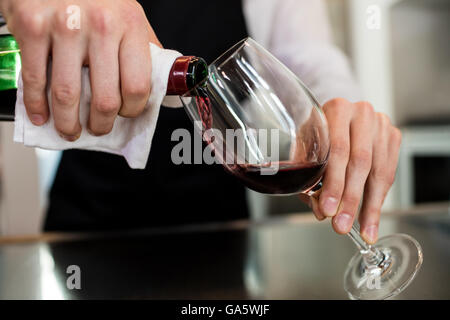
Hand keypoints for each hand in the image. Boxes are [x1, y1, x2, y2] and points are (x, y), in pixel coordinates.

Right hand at [0, 0, 160, 139]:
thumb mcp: (130, 17)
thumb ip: (146, 50)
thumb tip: (164, 86)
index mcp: (130, 26)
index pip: (138, 86)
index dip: (132, 110)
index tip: (125, 114)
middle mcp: (101, 26)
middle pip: (105, 98)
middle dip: (101, 125)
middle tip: (98, 128)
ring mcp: (65, 27)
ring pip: (68, 95)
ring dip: (69, 123)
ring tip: (71, 130)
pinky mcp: (33, 27)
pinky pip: (35, 79)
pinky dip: (37, 106)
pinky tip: (41, 116)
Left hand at [303, 98, 401, 243]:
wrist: (337, 116)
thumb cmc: (318, 133)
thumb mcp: (306, 150)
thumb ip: (309, 178)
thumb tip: (320, 211)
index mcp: (337, 109)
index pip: (338, 151)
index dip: (334, 183)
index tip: (328, 209)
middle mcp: (362, 113)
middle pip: (360, 162)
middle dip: (351, 199)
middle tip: (342, 224)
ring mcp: (381, 124)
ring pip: (378, 171)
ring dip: (369, 205)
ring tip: (362, 229)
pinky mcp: (393, 136)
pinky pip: (389, 173)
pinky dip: (379, 199)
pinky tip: (371, 216)